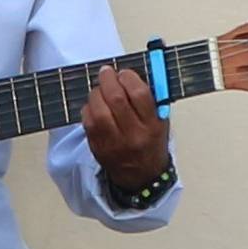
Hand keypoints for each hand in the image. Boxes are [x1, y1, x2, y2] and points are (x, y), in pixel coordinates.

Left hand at [82, 62, 172, 198]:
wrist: (142, 176)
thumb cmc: (150, 143)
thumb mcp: (160, 121)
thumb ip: (149, 97)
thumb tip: (131, 73)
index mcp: (152, 125)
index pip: (139, 94)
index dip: (128, 78)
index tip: (124, 73)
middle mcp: (133, 135)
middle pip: (115, 99)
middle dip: (108, 80)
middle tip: (106, 72)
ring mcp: (113, 143)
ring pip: (98, 110)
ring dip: (96, 93)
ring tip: (100, 89)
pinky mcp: (98, 147)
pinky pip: (87, 121)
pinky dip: (88, 108)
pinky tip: (94, 105)